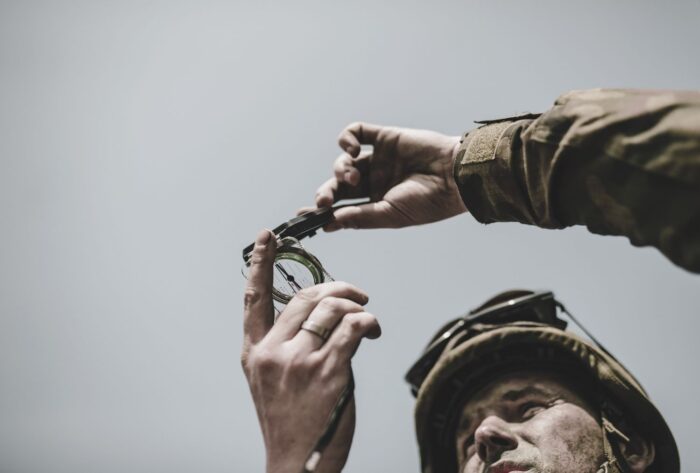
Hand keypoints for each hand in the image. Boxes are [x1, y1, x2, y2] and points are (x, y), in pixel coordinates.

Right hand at [241, 229, 380, 472]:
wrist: (297, 466)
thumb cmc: (292, 424)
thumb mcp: (274, 382)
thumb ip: (289, 346)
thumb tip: (326, 315)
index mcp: (254, 353)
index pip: (253, 298)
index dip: (261, 263)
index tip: (268, 236)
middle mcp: (272, 353)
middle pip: (307, 296)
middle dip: (338, 288)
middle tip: (357, 295)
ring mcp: (299, 361)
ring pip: (332, 308)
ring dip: (357, 306)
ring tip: (367, 320)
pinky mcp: (328, 371)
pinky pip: (352, 327)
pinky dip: (367, 322)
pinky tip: (372, 331)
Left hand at [312, 122, 467, 230]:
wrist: (454, 176)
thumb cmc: (428, 202)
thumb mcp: (390, 215)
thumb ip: (360, 217)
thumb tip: (330, 223)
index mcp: (375, 203)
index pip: (341, 207)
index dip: (321, 212)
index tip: (303, 217)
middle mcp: (374, 181)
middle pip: (338, 185)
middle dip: (327, 192)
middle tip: (324, 201)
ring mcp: (379, 159)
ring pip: (344, 160)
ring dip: (341, 169)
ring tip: (354, 175)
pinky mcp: (384, 137)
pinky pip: (357, 132)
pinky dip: (347, 139)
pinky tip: (352, 149)